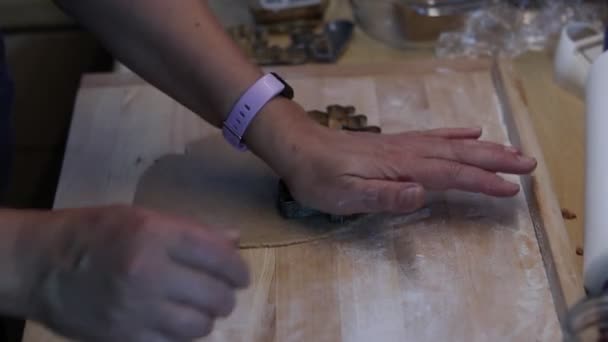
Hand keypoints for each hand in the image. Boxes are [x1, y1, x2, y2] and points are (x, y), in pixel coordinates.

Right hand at [28, 206, 248, 341]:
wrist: (42, 265)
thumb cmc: (96, 233)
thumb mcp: (143, 217)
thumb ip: (192, 231)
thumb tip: (234, 240)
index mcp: (156, 235)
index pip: (219, 256)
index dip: (238, 269)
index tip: (240, 276)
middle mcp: (150, 272)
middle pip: (215, 295)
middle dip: (227, 296)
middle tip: (222, 294)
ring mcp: (136, 309)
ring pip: (199, 326)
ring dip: (207, 318)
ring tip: (200, 309)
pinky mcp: (125, 337)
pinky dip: (182, 335)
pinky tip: (176, 323)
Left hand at [249, 101, 536, 215]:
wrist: (299, 149)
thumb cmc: (319, 179)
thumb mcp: (345, 195)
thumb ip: (384, 196)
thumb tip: (422, 193)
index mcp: (401, 167)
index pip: (450, 174)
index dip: (481, 182)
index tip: (510, 189)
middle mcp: (408, 152)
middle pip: (460, 154)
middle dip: (496, 160)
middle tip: (529, 164)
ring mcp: (403, 145)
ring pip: (452, 144)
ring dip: (484, 148)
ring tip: (512, 150)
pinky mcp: (395, 144)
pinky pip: (433, 136)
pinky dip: (455, 134)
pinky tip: (470, 132)